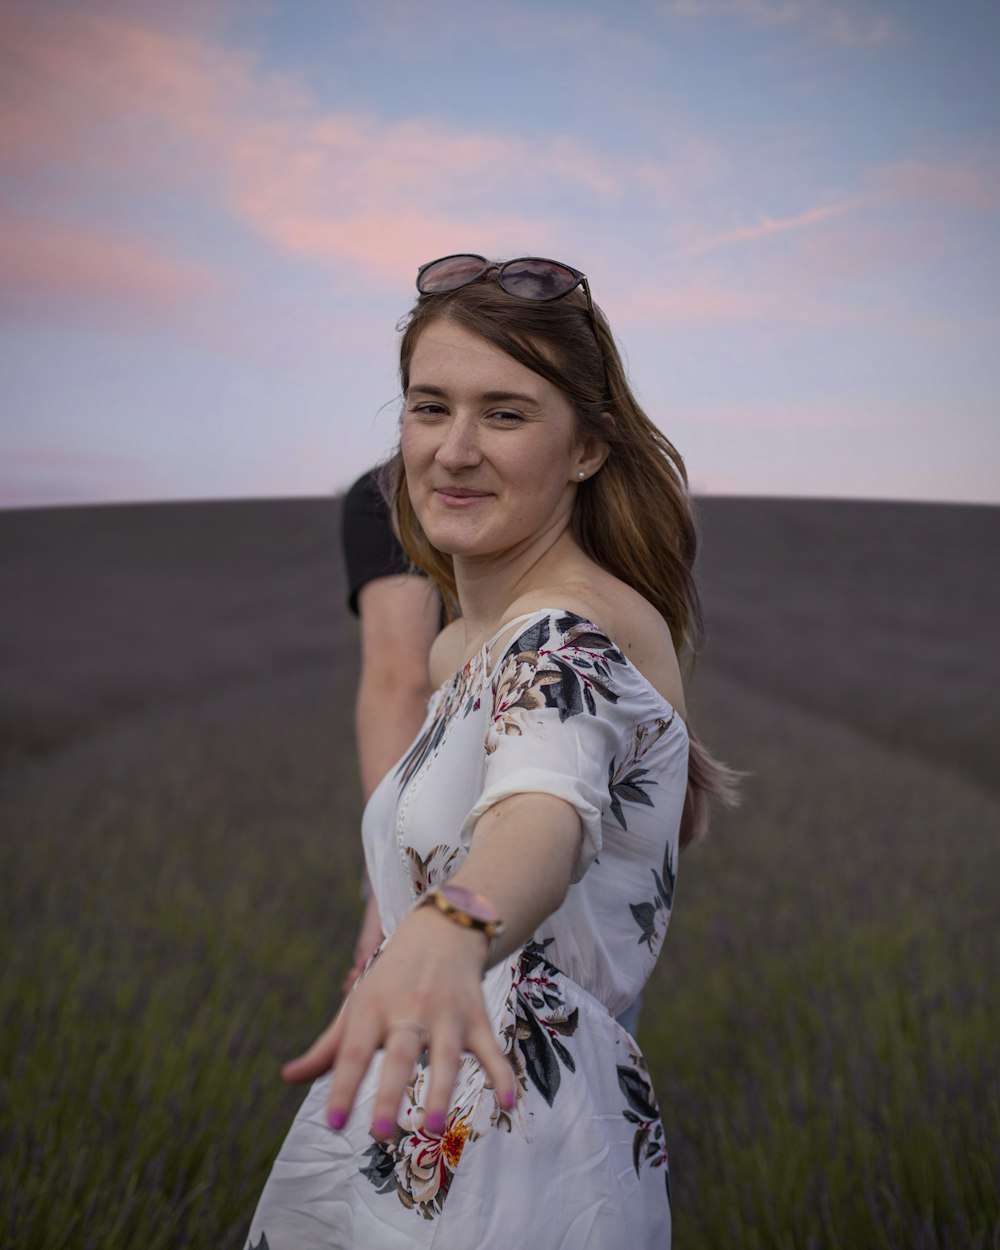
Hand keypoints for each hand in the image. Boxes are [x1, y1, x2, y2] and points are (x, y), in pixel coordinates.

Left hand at [282, 904, 514, 1138]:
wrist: (442, 930)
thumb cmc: (390, 979)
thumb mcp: (357, 1005)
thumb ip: (327, 1048)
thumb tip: (287, 1077)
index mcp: (373, 1009)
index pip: (353, 1052)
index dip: (342, 1086)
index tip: (334, 1124)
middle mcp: (409, 1010)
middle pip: (399, 1054)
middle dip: (391, 1092)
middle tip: (380, 1134)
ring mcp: (447, 1015)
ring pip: (446, 1055)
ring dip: (440, 1090)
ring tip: (432, 1126)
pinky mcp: (477, 1018)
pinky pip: (491, 1049)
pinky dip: (503, 1075)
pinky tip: (509, 1105)